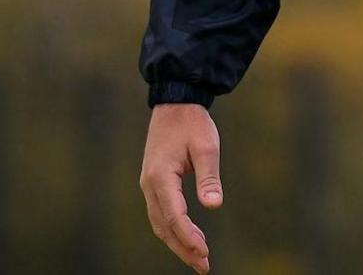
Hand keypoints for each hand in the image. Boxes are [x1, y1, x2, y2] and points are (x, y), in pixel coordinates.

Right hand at [140, 103, 222, 273]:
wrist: (175, 103)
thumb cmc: (193, 123)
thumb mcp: (207, 147)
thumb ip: (209, 177)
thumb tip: (213, 205)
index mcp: (161, 177)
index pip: (174, 216)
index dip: (189, 238)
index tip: (205, 253)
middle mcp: (149, 184)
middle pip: (164, 226)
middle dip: (183, 248)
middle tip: (204, 266)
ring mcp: (149, 184)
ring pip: (160, 223)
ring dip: (178, 242)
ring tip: (199, 258)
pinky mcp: (154, 183)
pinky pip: (161, 213)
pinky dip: (174, 229)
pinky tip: (190, 237)